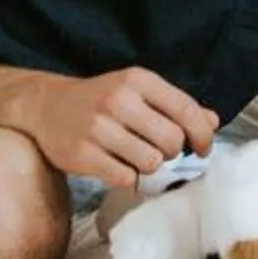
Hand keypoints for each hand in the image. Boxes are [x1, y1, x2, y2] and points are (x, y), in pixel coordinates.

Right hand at [21, 67, 218, 186]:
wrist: (45, 105)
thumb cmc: (99, 99)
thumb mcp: (137, 90)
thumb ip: (175, 105)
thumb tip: (212, 121)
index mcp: (137, 80)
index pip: (186, 109)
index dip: (202, 133)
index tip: (204, 147)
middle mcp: (118, 100)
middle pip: (171, 141)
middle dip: (171, 151)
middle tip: (159, 149)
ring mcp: (98, 128)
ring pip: (150, 162)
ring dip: (148, 165)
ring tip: (133, 155)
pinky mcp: (82, 154)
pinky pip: (125, 178)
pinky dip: (126, 176)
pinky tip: (115, 164)